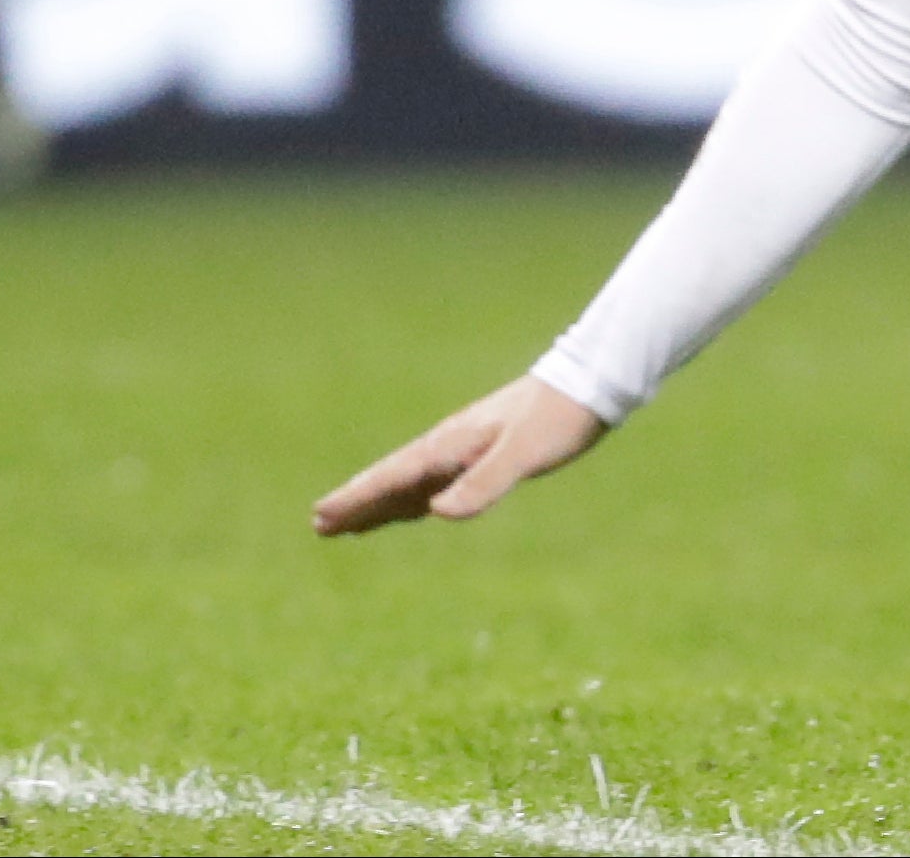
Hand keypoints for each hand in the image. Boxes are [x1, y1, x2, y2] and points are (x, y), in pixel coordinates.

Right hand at [314, 374, 604, 535]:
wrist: (590, 384)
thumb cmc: (558, 419)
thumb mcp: (523, 454)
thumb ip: (483, 483)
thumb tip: (436, 512)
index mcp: (451, 444)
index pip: (393, 477)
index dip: (358, 499)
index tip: (321, 516)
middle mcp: (451, 445)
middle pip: (393, 479)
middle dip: (358, 502)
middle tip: (319, 525)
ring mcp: (466, 447)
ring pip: (412, 482)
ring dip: (381, 503)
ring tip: (350, 525)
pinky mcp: (486, 452)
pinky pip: (437, 481)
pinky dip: (415, 498)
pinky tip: (415, 509)